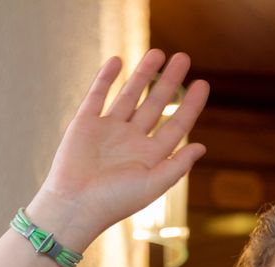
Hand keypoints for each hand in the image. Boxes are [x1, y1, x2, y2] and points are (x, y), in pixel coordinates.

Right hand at [34, 50, 208, 242]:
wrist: (73, 206)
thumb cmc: (113, 203)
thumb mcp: (151, 186)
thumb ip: (177, 166)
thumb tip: (202, 147)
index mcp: (149, 156)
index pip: (175, 125)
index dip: (191, 105)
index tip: (202, 83)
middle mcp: (130, 141)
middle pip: (155, 105)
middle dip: (169, 82)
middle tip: (183, 58)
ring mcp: (107, 131)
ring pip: (129, 96)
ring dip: (142, 74)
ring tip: (157, 53)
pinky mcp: (85, 125)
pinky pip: (97, 96)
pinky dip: (105, 79)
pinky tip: (117, 61)